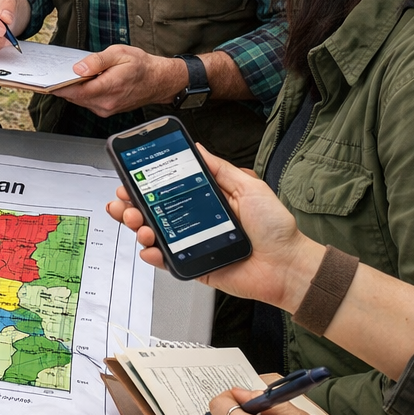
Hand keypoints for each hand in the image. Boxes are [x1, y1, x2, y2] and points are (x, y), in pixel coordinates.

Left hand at [52, 45, 185, 115]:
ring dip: (72, 90)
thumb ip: (97, 61)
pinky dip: (82, 93)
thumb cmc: (142, 66)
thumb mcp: (119, 54)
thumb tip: (78, 68)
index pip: (75, 91)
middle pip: (75, 97)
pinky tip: (82, 82)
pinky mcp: (107, 110)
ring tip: (67, 76)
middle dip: (63, 86)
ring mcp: (106, 109)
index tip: (48, 79)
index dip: (59, 85)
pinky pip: (88, 102)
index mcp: (108, 88)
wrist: (160, 81)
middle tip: (54, 73)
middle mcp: (106, 103)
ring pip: (80, 100)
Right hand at [107, 144, 323, 308]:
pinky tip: (150, 248)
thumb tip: (198, 148)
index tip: (130, 179)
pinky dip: (152, 256)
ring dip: (137, 227)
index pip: (166, 190)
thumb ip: (220, 169)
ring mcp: (190, 244)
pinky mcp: (192, 266)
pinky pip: (165, 262)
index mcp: (204, 201)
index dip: (144, 185)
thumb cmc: (275, 228)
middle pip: (152, 212)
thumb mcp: (249, 188)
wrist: (288, 265)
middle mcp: (193, 222)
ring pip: (153, 235)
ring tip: (139, 224)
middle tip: (125, 202)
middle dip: (131, 206)